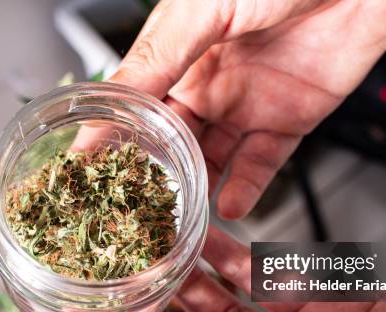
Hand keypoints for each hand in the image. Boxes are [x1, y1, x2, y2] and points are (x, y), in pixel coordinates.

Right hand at [73, 0, 385, 218]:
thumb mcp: (204, 8)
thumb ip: (159, 57)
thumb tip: (108, 96)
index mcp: (181, 54)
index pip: (140, 106)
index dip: (118, 138)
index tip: (94, 172)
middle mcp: (211, 83)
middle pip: (175, 141)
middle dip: (158, 174)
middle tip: (140, 208)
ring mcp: (250, 104)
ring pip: (215, 158)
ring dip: (199, 187)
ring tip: (183, 217)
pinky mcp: (291, 119)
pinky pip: (264, 162)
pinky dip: (248, 186)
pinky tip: (231, 204)